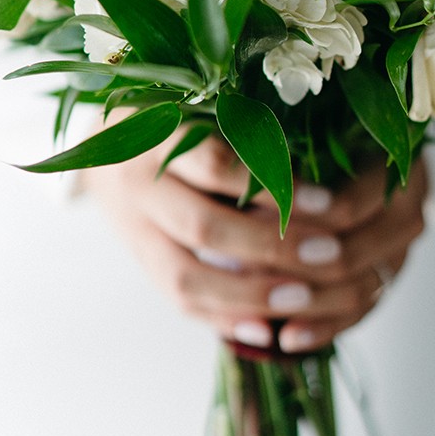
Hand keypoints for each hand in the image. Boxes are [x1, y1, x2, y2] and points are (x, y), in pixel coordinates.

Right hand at [80, 132, 428, 353]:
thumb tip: (326, 178)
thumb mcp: (202, 105)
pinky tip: (268, 330)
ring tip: (306, 298)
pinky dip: (225, 318)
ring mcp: (131, 228)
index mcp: (158, 131)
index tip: (330, 203)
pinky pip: (178, 301)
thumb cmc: (174, 117)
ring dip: (252, 296)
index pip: (217, 165)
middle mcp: (136, 182)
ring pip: (186, 278)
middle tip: (332, 257)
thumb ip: (249, 132)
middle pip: (204, 228)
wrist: (102, 146)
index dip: (275, 189)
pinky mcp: (138, 261)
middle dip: (274, 249)